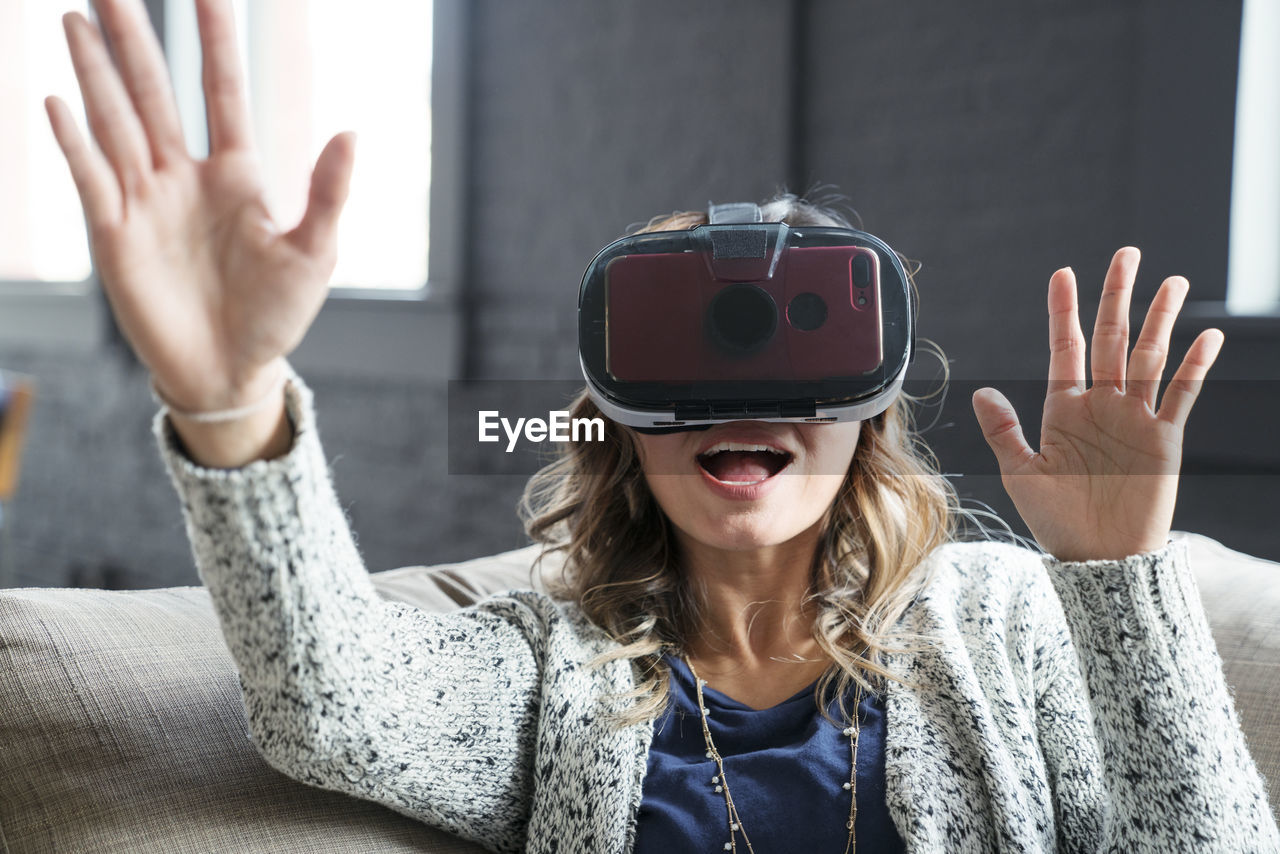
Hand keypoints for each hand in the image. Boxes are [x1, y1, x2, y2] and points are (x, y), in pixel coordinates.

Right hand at [45, 0, 354, 412]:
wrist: (232, 370)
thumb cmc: (278, 314)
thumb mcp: (313, 253)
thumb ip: (327, 194)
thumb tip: (351, 132)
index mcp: (237, 175)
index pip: (221, 92)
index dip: (217, 42)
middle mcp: (184, 177)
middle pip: (155, 94)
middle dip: (135, 41)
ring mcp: (145, 201)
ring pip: (116, 122)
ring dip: (96, 73)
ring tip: (78, 19)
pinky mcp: (114, 234)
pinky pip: (91, 178)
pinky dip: (75, 143)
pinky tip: (58, 101)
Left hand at [971, 247, 1222, 561]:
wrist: (1099, 558)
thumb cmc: (1056, 520)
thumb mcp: (1021, 473)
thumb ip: (1004, 431)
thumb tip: (982, 391)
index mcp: (1063, 408)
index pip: (1066, 347)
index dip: (1065, 311)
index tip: (1063, 273)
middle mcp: (1101, 405)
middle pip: (1111, 339)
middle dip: (1117, 297)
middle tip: (1126, 254)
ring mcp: (1135, 418)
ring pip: (1149, 356)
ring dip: (1160, 319)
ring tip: (1172, 282)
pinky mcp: (1164, 439)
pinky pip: (1180, 395)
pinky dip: (1195, 365)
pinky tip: (1207, 335)